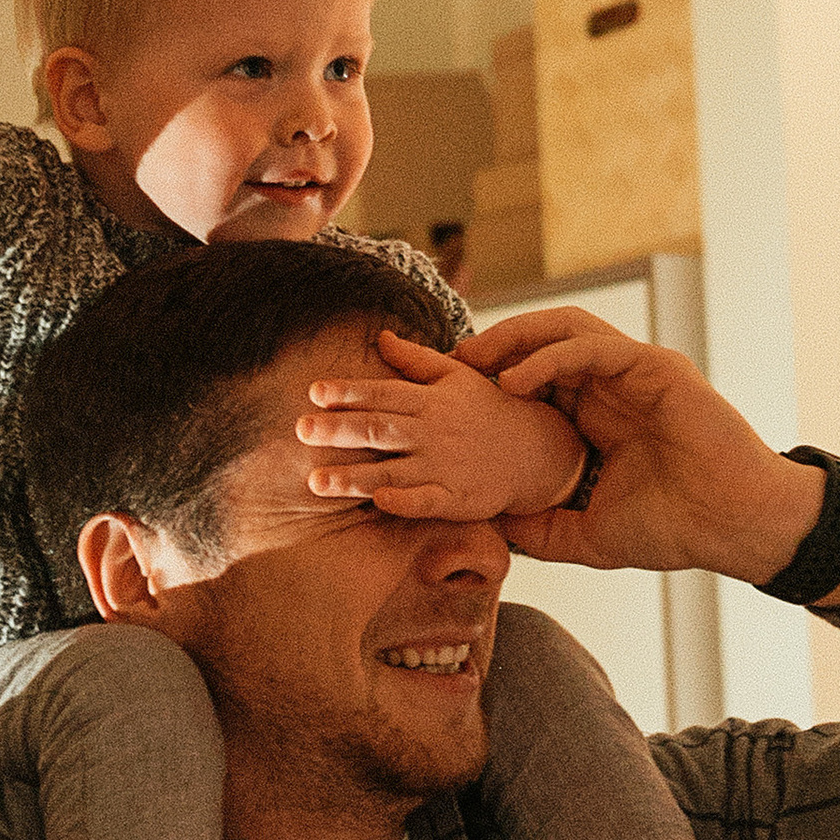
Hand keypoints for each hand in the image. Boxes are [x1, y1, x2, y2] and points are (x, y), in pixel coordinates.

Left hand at [298, 328, 583, 520]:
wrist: (538, 451)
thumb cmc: (488, 409)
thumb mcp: (457, 376)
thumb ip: (414, 359)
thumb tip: (378, 336)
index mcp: (430, 400)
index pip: (383, 393)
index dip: (349, 392)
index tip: (315, 392)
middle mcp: (434, 431)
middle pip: (380, 430)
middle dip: (339, 430)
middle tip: (301, 430)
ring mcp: (445, 466)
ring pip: (393, 470)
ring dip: (354, 477)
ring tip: (315, 481)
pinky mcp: (458, 499)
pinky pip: (427, 501)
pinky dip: (404, 501)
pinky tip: (377, 502)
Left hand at [452, 310, 819, 582]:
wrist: (731, 527)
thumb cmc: (673, 528)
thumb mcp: (587, 534)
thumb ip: (541, 529)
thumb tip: (490, 527)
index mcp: (596, 417)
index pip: (535, 380)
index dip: (490, 380)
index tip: (445, 398)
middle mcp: (612, 387)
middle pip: (541, 344)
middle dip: (492, 349)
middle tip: (446, 366)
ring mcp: (635, 372)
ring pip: (564, 331)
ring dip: (514, 338)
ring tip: (472, 359)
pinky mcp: (657, 368)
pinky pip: (593, 349)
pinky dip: (549, 357)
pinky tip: (514, 380)